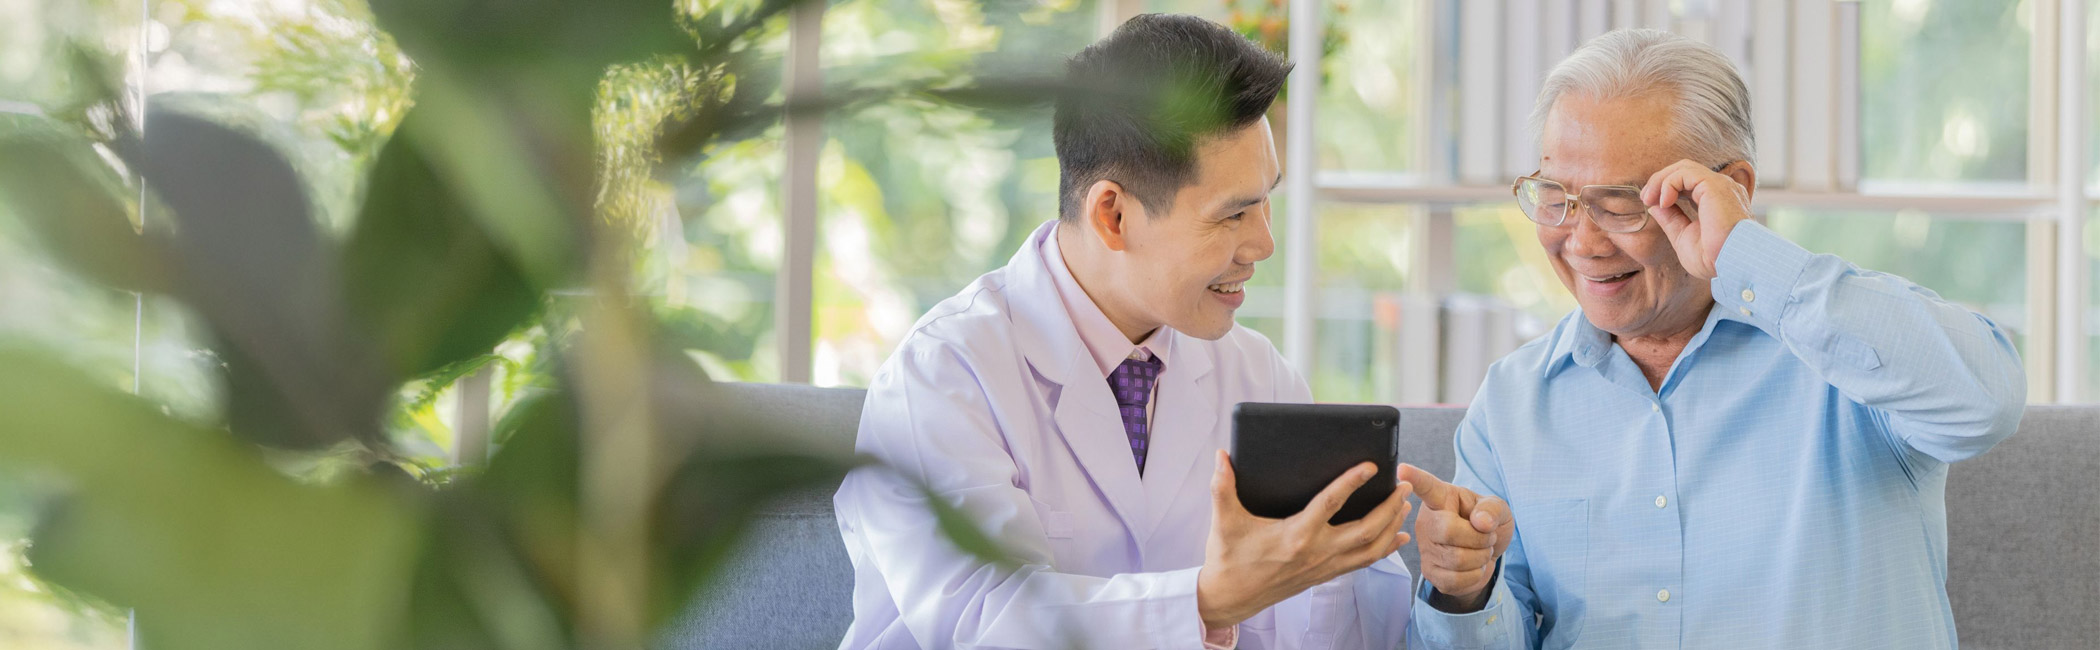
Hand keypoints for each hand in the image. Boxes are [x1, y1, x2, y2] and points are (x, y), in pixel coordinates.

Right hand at [1196, 450, 1412, 629]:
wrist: (1230, 597)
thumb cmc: (1228, 558)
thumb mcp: (1225, 521)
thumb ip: (1222, 486)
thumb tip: (1221, 456)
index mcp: (1295, 535)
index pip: (1330, 503)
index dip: (1352, 482)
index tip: (1371, 466)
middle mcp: (1316, 552)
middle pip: (1365, 529)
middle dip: (1389, 506)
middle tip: (1404, 485)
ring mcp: (1324, 566)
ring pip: (1370, 549)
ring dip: (1391, 526)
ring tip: (1404, 505)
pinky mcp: (1325, 575)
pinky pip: (1363, 563)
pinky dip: (1384, 549)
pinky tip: (1396, 537)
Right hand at [1398, 464, 1512, 612]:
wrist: (1487, 555)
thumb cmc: (1487, 524)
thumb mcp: (1497, 509)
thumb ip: (1492, 510)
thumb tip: (1481, 522)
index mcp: (1441, 498)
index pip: (1427, 487)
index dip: (1415, 477)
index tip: (1402, 469)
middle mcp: (1428, 521)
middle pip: (1447, 531)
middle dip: (1479, 538)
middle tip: (1488, 537)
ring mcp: (1426, 548)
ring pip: (1455, 558)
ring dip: (1481, 557)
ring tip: (1481, 550)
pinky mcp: (1430, 572)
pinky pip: (1455, 579)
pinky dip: (1475, 575)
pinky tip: (1473, 567)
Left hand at [1641, 159, 1754, 279]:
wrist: (1733, 265)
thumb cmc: (1715, 258)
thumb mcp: (1684, 237)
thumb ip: (1671, 219)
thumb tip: (1655, 206)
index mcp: (1715, 201)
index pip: (1687, 183)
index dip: (1665, 188)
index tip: (1649, 203)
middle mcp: (1721, 190)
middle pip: (1684, 170)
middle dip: (1659, 181)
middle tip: (1645, 198)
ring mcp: (1720, 185)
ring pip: (1684, 168)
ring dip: (1661, 180)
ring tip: (1650, 199)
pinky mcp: (1715, 186)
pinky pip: (1686, 172)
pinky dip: (1669, 183)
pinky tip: (1664, 202)